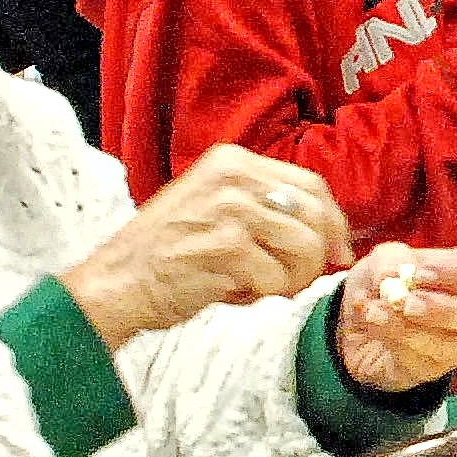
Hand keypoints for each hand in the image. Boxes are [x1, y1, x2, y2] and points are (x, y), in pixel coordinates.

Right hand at [63, 145, 351, 347]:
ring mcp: (230, 211)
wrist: (117, 283)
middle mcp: (234, 178)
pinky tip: (232, 292)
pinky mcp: (226, 248)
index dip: (334, 222)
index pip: (312, 184)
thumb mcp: (216, 208)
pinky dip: (262, 295)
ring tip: (258, 285)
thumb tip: (336, 241)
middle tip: (297, 278)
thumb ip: (268, 211)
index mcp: (233, 162)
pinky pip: (278, 278)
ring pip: (305, 249)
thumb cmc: (168, 253)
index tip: (339, 251)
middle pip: (316, 215)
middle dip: (318, 255)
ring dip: (291, 279)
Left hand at [330, 242, 456, 391]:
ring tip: (374, 312)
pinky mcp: (437, 368)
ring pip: (455, 345)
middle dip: (445, 310)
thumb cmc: (386, 284)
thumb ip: (388, 260)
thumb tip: (392, 273)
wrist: (360, 324)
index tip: (418, 274)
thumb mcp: (381, 261)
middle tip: (406, 303)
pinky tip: (375, 326)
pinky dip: (395, 342)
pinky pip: (425, 362)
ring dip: (410, 329)